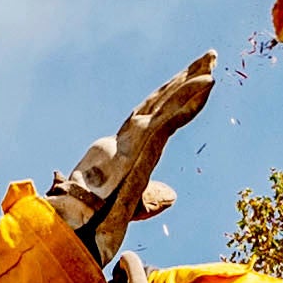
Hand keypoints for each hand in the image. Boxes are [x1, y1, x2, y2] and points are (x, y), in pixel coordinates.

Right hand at [54, 54, 220, 260]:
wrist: (71, 226)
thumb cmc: (91, 221)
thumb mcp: (130, 208)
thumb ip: (151, 199)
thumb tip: (173, 196)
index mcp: (126, 148)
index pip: (157, 115)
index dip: (176, 96)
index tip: (198, 80)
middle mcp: (130, 136)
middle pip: (163, 99)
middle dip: (186, 77)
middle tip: (208, 57)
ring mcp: (134, 138)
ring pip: (168, 102)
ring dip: (191, 80)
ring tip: (211, 60)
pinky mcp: (139, 145)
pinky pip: (171, 116)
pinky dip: (190, 98)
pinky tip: (208, 84)